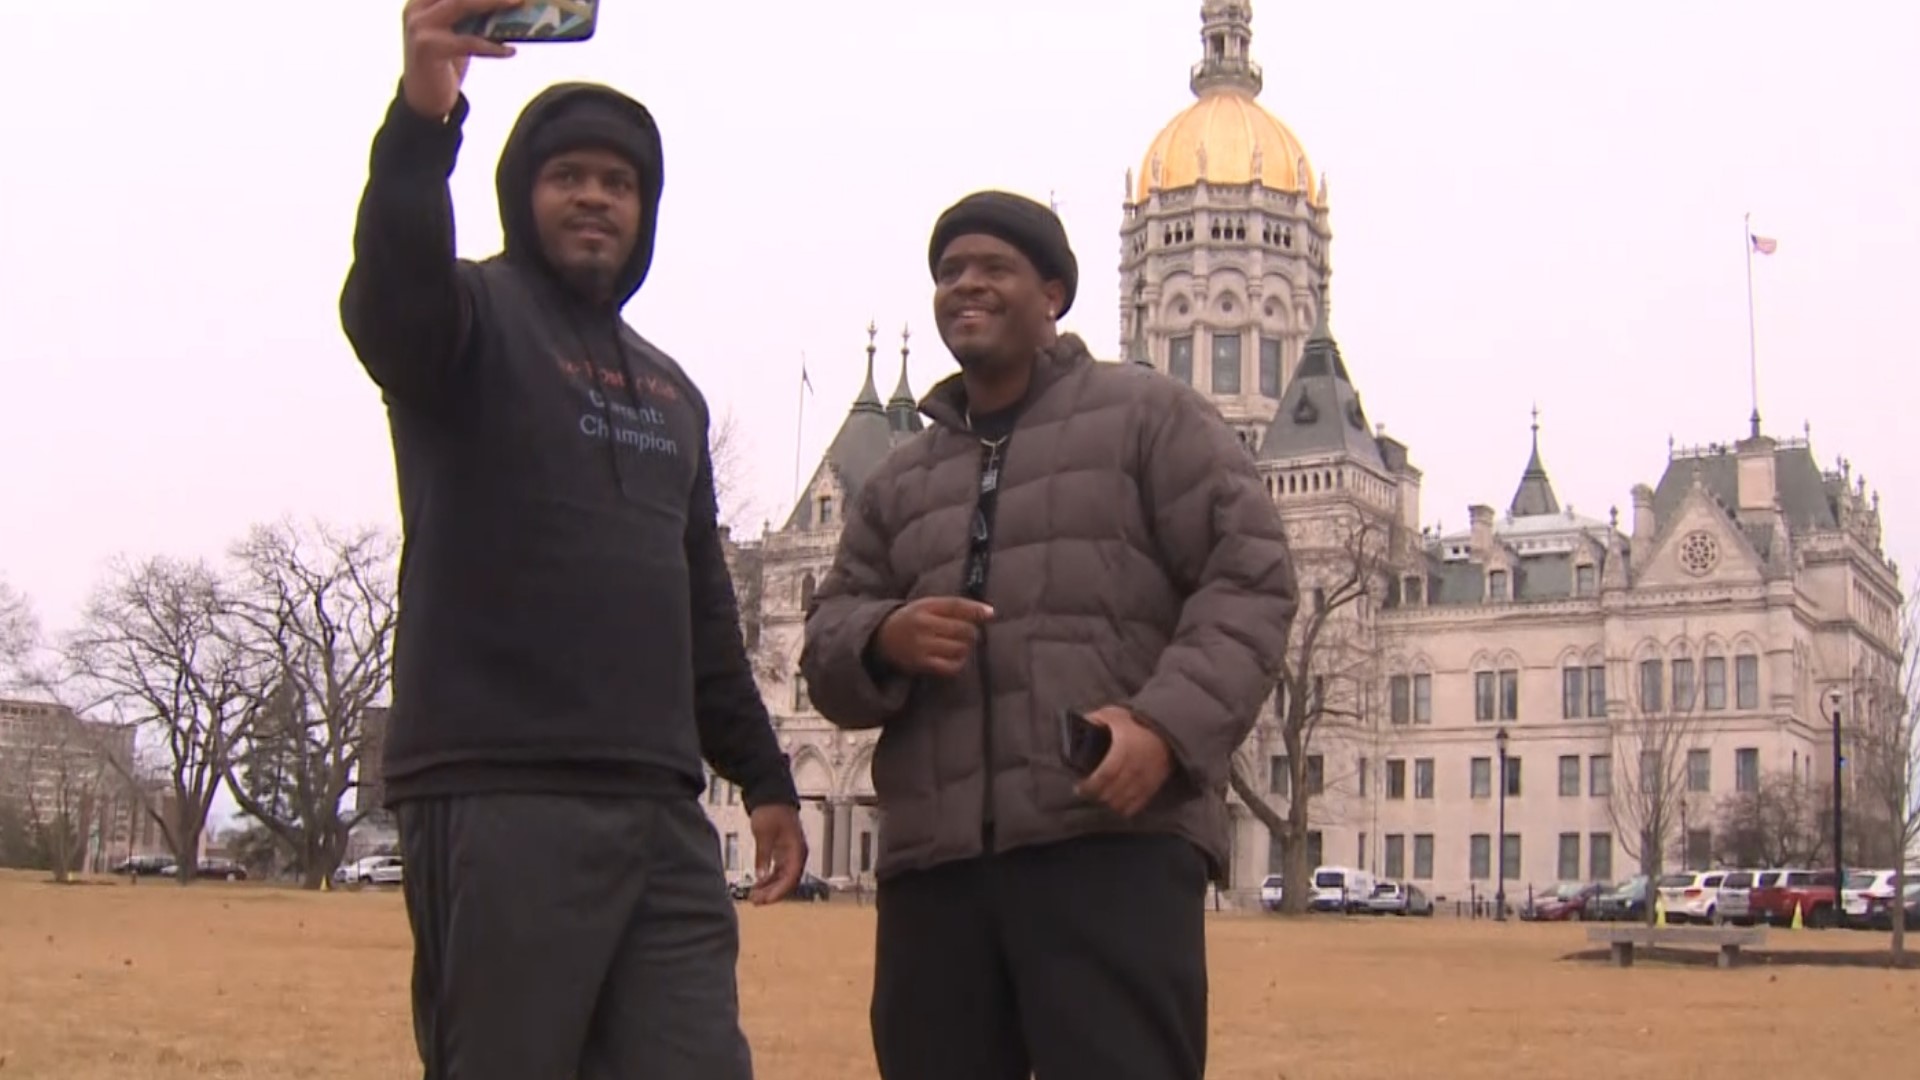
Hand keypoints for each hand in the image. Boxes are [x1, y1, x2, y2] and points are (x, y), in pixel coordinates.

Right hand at [401, 0, 523, 119]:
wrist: (422, 100)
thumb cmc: (444, 64)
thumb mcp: (454, 34)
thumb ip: (470, 18)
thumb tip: (505, 4)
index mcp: (421, 2)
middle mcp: (416, 9)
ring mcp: (420, 26)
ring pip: (461, 4)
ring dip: (493, 2)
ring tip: (517, 4)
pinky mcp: (429, 48)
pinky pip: (468, 41)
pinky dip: (492, 46)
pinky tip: (510, 50)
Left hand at [748, 804, 806, 904]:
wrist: (771, 795)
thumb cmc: (772, 810)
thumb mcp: (764, 834)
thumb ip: (764, 855)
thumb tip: (762, 875)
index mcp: (797, 849)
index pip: (791, 876)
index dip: (780, 891)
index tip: (767, 900)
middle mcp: (797, 854)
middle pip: (788, 881)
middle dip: (773, 893)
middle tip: (757, 901)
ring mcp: (790, 854)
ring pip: (782, 878)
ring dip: (770, 888)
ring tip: (755, 896)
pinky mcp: (782, 852)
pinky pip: (778, 871)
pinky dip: (768, 879)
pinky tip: (758, 884)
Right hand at [874, 597, 994, 676]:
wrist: (882, 638)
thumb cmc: (912, 620)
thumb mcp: (927, 606)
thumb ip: (954, 607)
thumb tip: (989, 613)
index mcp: (925, 607)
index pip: (955, 606)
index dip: (975, 609)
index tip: (991, 613)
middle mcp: (923, 625)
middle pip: (962, 629)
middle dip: (972, 632)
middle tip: (969, 634)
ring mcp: (922, 646)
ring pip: (959, 648)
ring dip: (966, 647)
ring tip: (961, 645)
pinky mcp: (921, 664)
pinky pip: (951, 666)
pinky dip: (959, 662)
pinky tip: (956, 658)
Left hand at [1074, 706, 1174, 817]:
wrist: (1166, 734)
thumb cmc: (1136, 726)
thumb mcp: (1115, 715)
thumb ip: (1096, 719)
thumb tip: (1078, 725)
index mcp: (1124, 749)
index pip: (1104, 775)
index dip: (1090, 785)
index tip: (1079, 788)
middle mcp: (1135, 768)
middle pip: (1111, 792)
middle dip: (1096, 795)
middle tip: (1087, 792)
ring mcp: (1145, 780)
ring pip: (1122, 802)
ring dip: (1108, 803)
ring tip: (1100, 797)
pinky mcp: (1152, 788)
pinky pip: (1135, 806)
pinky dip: (1123, 808)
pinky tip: (1115, 803)